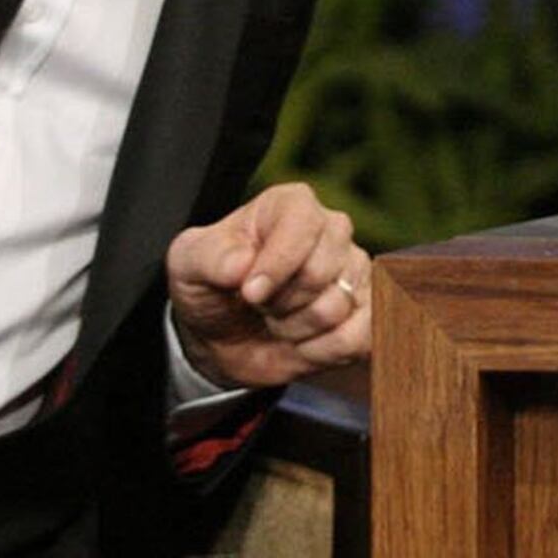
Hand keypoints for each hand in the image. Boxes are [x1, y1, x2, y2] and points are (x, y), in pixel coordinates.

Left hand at [165, 184, 369, 390]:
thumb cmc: (210, 288)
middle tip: (259, 305)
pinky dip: (324, 350)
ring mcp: (355, 270)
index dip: (276, 264)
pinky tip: (304, 342)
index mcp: (290, 206)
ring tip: (278, 321)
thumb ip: (209, 258)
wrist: (222, 339)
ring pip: (335, 308)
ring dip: (295, 330)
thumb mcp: (187, 266)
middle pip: (319, 273)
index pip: (303, 225)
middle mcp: (332, 231)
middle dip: (279, 303)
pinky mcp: (370, 309)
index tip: (248, 292)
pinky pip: (364, 335)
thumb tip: (241, 263)